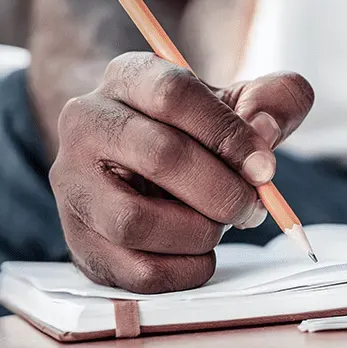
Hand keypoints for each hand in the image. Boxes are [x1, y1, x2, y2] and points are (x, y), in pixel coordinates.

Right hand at [50, 52, 313, 292]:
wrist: (149, 167)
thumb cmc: (201, 132)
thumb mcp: (244, 103)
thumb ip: (274, 100)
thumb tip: (264, 130)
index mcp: (128, 77)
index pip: (173, 94)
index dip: (228, 134)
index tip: (265, 166)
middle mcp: (86, 123)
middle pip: (159, 156)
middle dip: (222, 190)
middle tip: (253, 206)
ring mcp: (72, 185)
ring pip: (136, 221)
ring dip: (199, 233)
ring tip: (219, 226)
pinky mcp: (78, 241)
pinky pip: (134, 270)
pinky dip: (184, 270)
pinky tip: (200, 253)